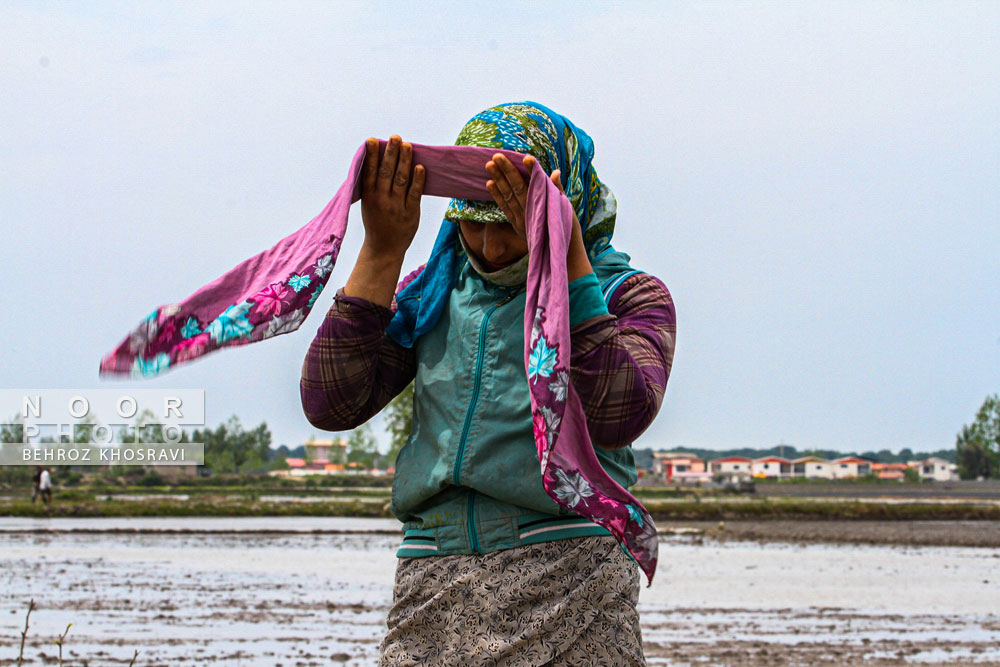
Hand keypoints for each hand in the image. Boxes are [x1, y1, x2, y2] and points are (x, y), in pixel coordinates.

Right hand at [359, 135, 425, 259]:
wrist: (384, 249)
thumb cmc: (376, 222)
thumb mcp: (368, 204)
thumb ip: (372, 186)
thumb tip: (376, 161)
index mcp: (369, 196)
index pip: (369, 172)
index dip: (371, 156)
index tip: (372, 140)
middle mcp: (381, 200)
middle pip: (386, 172)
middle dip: (391, 153)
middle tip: (395, 137)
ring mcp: (396, 207)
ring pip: (401, 180)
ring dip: (405, 161)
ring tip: (407, 145)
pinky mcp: (410, 213)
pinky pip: (414, 194)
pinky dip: (418, 180)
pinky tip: (420, 167)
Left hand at [485, 154, 582, 243]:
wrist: (560, 255)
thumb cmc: (566, 229)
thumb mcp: (565, 209)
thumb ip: (558, 190)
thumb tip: (555, 172)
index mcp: (546, 206)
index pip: (537, 184)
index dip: (532, 171)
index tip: (527, 158)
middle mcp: (532, 212)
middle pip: (518, 187)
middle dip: (507, 170)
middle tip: (497, 155)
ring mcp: (522, 219)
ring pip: (508, 196)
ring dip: (498, 179)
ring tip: (489, 165)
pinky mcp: (517, 225)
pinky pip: (504, 208)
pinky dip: (497, 196)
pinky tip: (489, 183)